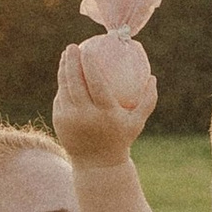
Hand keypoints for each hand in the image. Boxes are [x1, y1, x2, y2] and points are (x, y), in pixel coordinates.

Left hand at [53, 31, 158, 164]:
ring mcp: (69, 119)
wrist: (97, 165)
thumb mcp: (137, 122)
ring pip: (64, 88)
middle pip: (74, 83)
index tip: (87, 49)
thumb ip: (147, 100)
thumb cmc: (121, 139)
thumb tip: (152, 77)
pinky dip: (63, 84)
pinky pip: (60, 98)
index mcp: (105, 113)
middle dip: (71, 61)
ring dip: (63, 69)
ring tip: (66, 55)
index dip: (89, 65)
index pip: (95, 84)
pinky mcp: (59, 121)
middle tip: (72, 46)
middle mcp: (85, 116)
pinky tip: (65, 73)